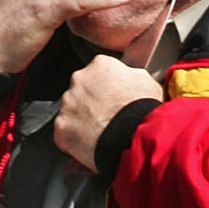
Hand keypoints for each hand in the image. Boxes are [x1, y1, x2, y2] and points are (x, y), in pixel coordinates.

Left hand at [54, 55, 163, 171]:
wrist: (132, 138)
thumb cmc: (142, 112)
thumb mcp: (148, 83)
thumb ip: (131, 75)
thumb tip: (129, 78)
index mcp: (100, 65)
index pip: (99, 71)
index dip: (106, 86)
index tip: (111, 96)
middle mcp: (79, 79)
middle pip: (81, 88)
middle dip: (90, 100)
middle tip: (106, 114)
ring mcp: (68, 103)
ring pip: (71, 109)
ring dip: (81, 118)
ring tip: (100, 130)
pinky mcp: (61, 126)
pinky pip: (65, 130)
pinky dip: (74, 137)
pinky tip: (90, 142)